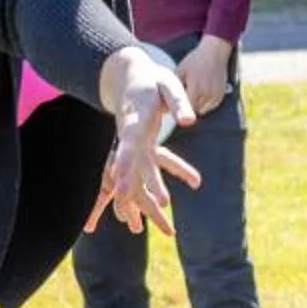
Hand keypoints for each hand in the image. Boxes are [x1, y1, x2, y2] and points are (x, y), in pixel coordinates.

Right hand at [89, 48, 204, 233]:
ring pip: (131, 176)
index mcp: (134, 120)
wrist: (132, 79)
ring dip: (132, 200)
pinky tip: (137, 218)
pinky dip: (139, 194)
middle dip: (127, 188)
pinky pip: (140, 176)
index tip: (116, 177)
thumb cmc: (154, 81)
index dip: (122, 160)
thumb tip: (190, 121)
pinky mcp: (139, 151)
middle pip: (128, 166)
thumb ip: (178, 103)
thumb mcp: (169, 86)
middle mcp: (129, 137)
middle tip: (125, 212)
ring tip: (134, 228)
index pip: (127, 142)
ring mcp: (132, 146)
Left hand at [177, 36, 232, 119]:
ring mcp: (215, 95)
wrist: (214, 53)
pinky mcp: (220, 95)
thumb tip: (165, 100)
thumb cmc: (195, 61)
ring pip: (203, 110)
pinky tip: (202, 93)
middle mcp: (207, 93)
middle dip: (188, 107)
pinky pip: (211, 106)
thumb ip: (174, 86)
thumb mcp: (180, 70)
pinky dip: (206, 104)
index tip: (177, 106)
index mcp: (196, 88)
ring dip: (198, 106)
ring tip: (194, 94)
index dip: (181, 109)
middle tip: (184, 99)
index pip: (187, 108)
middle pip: (195, 110)